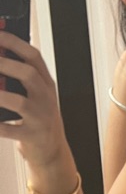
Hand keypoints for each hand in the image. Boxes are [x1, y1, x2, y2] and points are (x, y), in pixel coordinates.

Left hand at [0, 30, 67, 167]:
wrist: (52, 150)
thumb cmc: (38, 118)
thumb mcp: (36, 94)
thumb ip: (19, 76)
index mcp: (46, 84)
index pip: (33, 56)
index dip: (13, 43)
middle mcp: (46, 98)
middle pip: (28, 74)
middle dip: (4, 64)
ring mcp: (40, 117)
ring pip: (19, 102)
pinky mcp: (32, 136)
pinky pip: (10, 130)